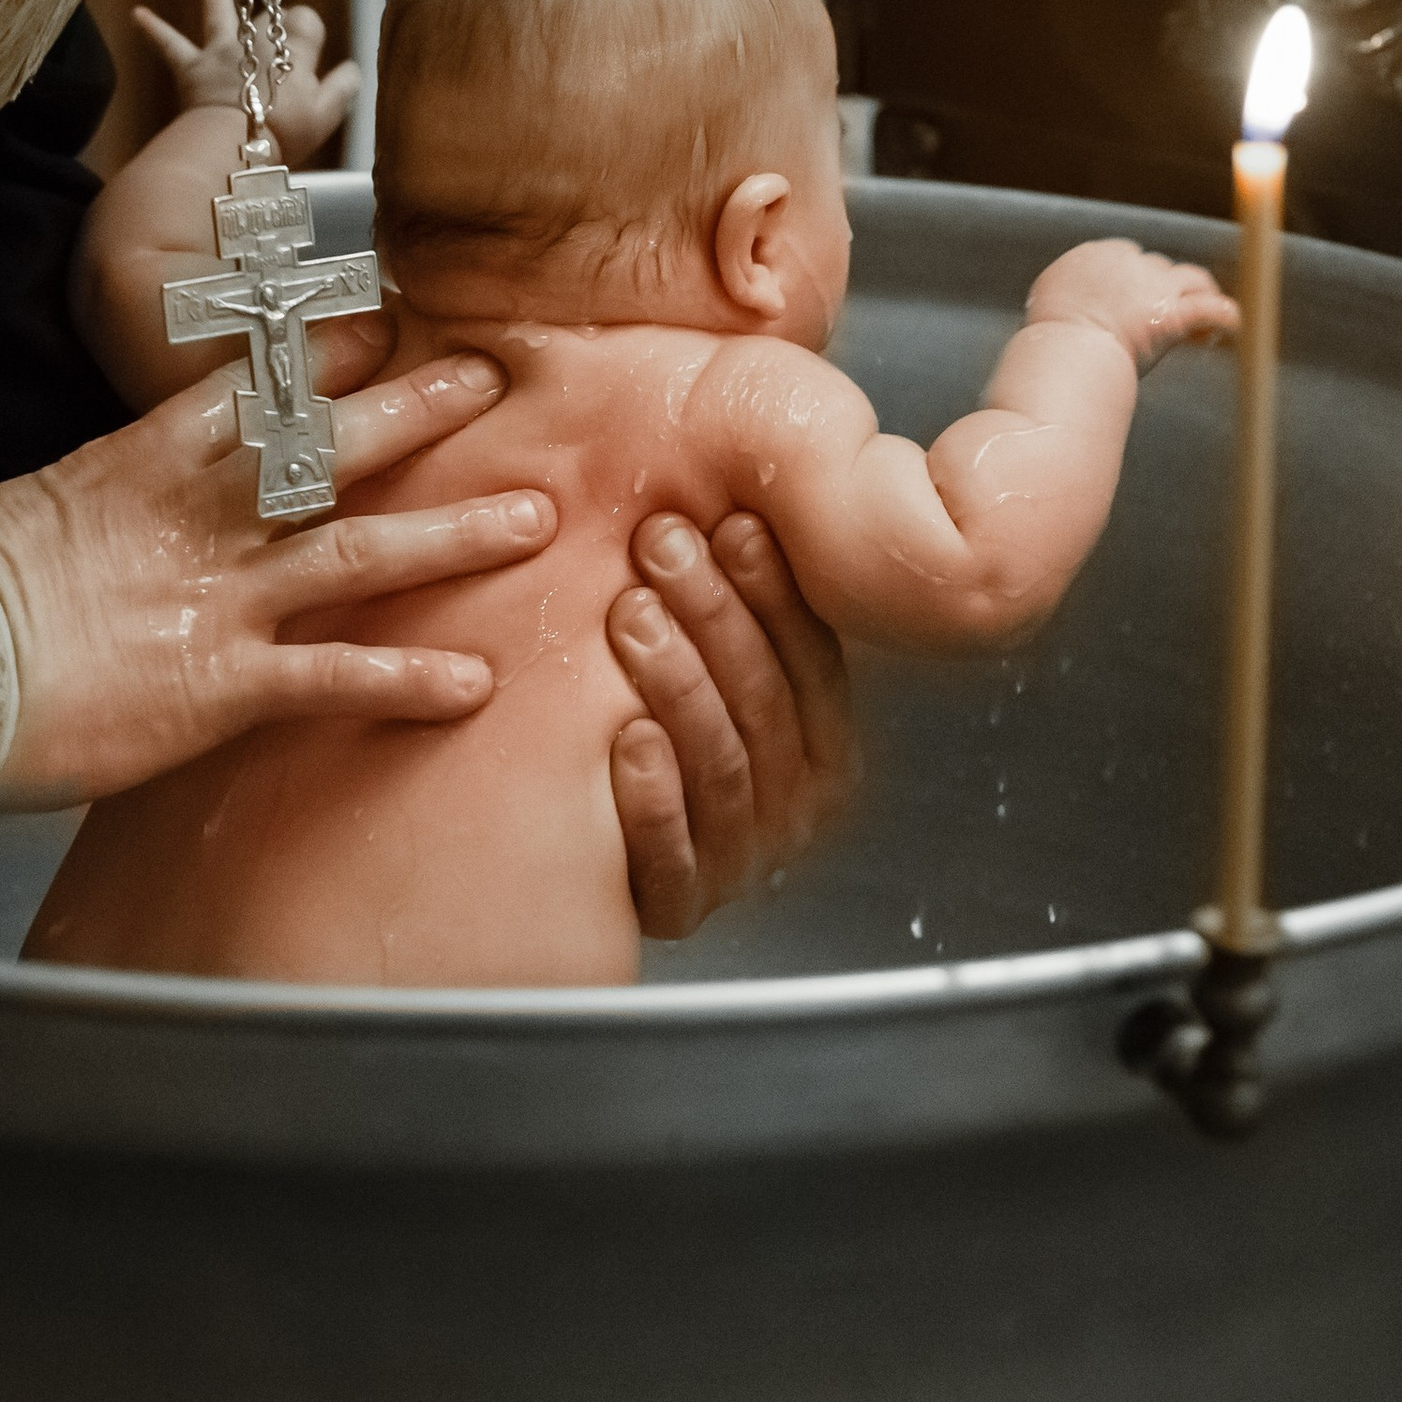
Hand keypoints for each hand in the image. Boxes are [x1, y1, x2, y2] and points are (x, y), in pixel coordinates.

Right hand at [0, 327, 551, 806]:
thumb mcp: (38, 506)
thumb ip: (111, 492)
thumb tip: (140, 495)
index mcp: (148, 461)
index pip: (256, 386)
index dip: (328, 352)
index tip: (388, 321)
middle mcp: (203, 517)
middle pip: (333, 445)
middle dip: (418, 410)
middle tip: (489, 378)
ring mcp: (221, 596)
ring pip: (361, 549)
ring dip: (452, 534)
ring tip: (533, 520)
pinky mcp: (223, 682)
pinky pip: (332, 676)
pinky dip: (405, 679)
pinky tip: (472, 683)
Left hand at [133, 0, 361, 162]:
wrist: (235, 143)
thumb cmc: (286, 131)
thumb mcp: (328, 113)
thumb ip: (342, 87)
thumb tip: (352, 69)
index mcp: (293, 48)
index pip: (306, 20)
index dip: (310, 32)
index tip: (313, 54)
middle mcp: (256, 39)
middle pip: (266, 17)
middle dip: (272, 22)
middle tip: (274, 49)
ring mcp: (221, 51)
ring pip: (220, 13)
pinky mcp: (192, 68)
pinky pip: (170, 44)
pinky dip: (153, 28)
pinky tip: (137, 14)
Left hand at [604, 512, 859, 939]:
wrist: (580, 860)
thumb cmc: (654, 730)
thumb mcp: (711, 668)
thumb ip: (731, 606)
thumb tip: (728, 496)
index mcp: (821, 741)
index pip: (810, 659)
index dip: (772, 591)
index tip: (730, 522)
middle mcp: (794, 803)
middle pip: (764, 702)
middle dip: (714, 614)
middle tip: (661, 543)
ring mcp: (738, 858)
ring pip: (724, 765)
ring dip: (678, 683)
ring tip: (632, 616)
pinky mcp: (676, 905)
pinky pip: (672, 855)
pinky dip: (652, 796)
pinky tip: (625, 739)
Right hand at [1027, 239, 1236, 373]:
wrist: (1062, 356)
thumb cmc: (1049, 343)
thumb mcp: (1052, 304)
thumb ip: (1072, 296)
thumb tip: (1079, 307)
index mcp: (1092, 257)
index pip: (1125, 255)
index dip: (1137, 279)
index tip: (1137, 300)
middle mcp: (1126, 263)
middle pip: (1158, 266)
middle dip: (1165, 290)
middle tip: (1167, 316)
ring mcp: (1152, 287)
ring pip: (1192, 278)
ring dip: (1200, 294)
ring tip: (1203, 324)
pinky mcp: (1172, 315)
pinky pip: (1213, 310)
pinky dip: (1227, 317)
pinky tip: (1233, 327)